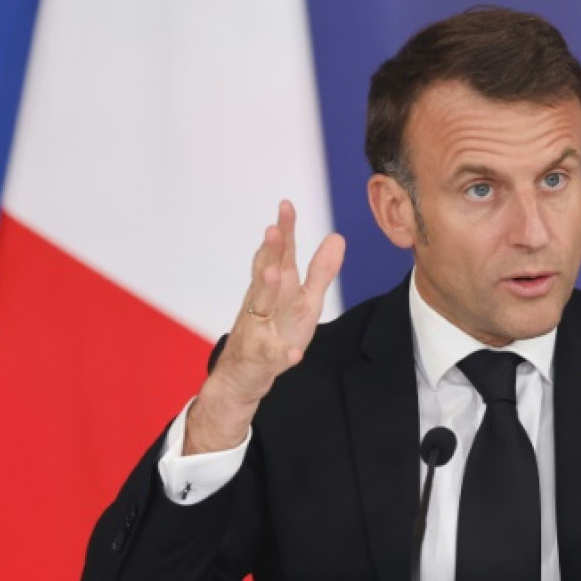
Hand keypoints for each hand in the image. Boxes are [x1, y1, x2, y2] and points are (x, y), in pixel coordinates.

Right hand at [186, 200, 344, 453]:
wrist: (242, 376)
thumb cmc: (276, 331)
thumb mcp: (304, 301)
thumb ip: (320, 271)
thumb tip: (337, 236)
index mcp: (276, 289)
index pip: (279, 255)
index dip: (283, 231)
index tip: (286, 205)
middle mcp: (262, 304)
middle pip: (267, 274)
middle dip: (271, 252)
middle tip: (273, 229)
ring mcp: (259, 330)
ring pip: (261, 308)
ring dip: (268, 290)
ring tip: (275, 273)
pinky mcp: (261, 359)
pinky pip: (272, 355)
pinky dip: (282, 352)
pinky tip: (293, 352)